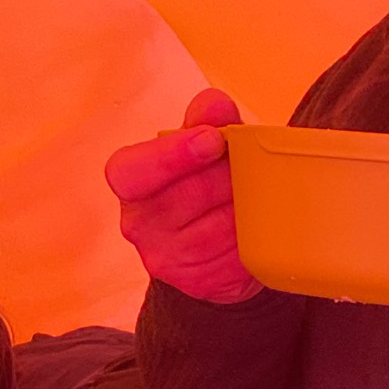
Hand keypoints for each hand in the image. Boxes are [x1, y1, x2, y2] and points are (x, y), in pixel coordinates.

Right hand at [104, 89, 261, 303]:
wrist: (212, 245)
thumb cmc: (204, 182)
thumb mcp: (201, 144)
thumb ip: (206, 118)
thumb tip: (215, 104)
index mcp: (130, 183)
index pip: (131, 172)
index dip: (171, 156)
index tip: (212, 140)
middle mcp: (137, 225)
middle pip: (189, 195)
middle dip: (228, 175)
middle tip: (250, 162)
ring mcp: (166, 260)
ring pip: (219, 226)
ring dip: (247, 205)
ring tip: (258, 191)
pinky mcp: (199, 283)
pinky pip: (238, 254)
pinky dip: (255, 235)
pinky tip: (258, 224)